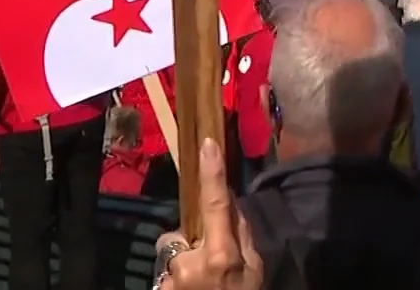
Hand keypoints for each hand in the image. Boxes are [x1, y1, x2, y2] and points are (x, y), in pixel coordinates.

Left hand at [156, 140, 260, 289]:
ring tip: (200, 287)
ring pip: (171, 256)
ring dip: (181, 266)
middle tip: (210, 268)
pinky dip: (175, 283)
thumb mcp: (254, 270)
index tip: (207, 144)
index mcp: (220, 255)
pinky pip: (165, 276)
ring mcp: (170, 281)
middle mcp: (190, 264)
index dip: (212, 174)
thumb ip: (241, 237)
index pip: (216, 205)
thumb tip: (229, 204)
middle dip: (189, 243)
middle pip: (180, 234)